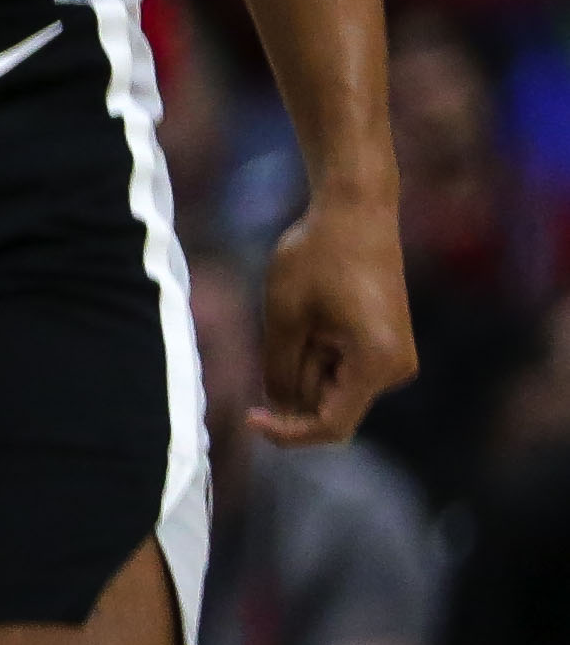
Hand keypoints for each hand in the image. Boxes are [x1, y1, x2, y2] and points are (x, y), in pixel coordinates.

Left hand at [250, 193, 415, 446]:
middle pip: (330, 405)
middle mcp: (395, 370)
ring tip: (303, 312)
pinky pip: (342, 367)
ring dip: (304, 362)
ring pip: (333, 386)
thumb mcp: (285, 315)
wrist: (356, 212)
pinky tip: (313, 313)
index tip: (249, 418)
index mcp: (376, 365)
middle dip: (294, 380)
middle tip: (285, 328)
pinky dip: (316, 352)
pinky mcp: (386, 346)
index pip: (331, 426)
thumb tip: (280, 409)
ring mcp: (394, 359)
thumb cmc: (317, 256)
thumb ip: (280, 369)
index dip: (287, 431)